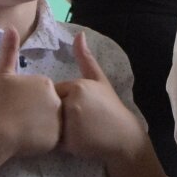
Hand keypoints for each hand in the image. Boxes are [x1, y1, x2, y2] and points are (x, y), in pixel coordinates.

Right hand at [0, 28, 62, 159]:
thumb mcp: (0, 74)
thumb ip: (9, 51)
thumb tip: (11, 28)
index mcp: (44, 82)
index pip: (40, 91)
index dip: (26, 99)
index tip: (14, 105)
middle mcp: (56, 99)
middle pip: (49, 105)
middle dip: (36, 112)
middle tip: (17, 119)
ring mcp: (58, 120)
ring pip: (51, 122)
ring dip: (40, 126)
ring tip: (21, 131)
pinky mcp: (56, 139)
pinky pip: (51, 139)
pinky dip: (41, 141)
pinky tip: (26, 141)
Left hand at [56, 32, 145, 163]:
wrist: (124, 137)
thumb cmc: (111, 108)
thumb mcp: (100, 81)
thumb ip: (86, 59)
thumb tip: (79, 34)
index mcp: (77, 86)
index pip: (56, 92)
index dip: (64, 101)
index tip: (81, 109)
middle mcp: (72, 102)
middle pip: (52, 107)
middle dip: (60, 115)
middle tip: (80, 122)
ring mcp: (70, 122)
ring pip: (51, 124)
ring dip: (59, 128)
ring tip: (78, 131)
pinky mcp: (69, 141)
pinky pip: (54, 140)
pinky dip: (61, 143)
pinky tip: (77, 142)